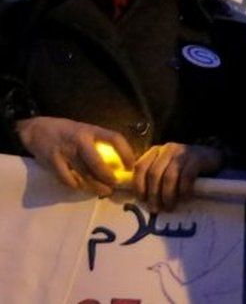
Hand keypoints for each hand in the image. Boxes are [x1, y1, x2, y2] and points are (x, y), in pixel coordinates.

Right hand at [14, 116, 134, 195]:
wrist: (38, 130)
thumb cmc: (69, 133)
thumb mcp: (87, 131)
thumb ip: (100, 143)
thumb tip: (121, 163)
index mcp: (92, 130)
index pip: (115, 138)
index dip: (126, 153)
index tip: (131, 166)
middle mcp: (79, 140)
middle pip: (97, 163)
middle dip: (108, 177)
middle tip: (115, 184)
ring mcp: (65, 151)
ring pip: (83, 174)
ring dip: (95, 186)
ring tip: (104, 191)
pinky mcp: (53, 162)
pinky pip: (68, 179)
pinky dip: (77, 186)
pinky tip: (83, 188)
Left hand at [132, 143, 222, 211]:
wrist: (211, 156)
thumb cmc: (185, 167)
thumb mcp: (167, 167)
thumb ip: (155, 177)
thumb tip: (142, 199)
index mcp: (156, 151)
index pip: (140, 167)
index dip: (139, 185)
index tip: (142, 200)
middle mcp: (167, 149)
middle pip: (154, 174)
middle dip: (153, 194)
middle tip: (156, 209)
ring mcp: (182, 152)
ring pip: (169, 177)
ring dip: (168, 196)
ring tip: (170, 207)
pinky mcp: (196, 158)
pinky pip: (186, 177)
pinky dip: (184, 190)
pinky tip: (185, 198)